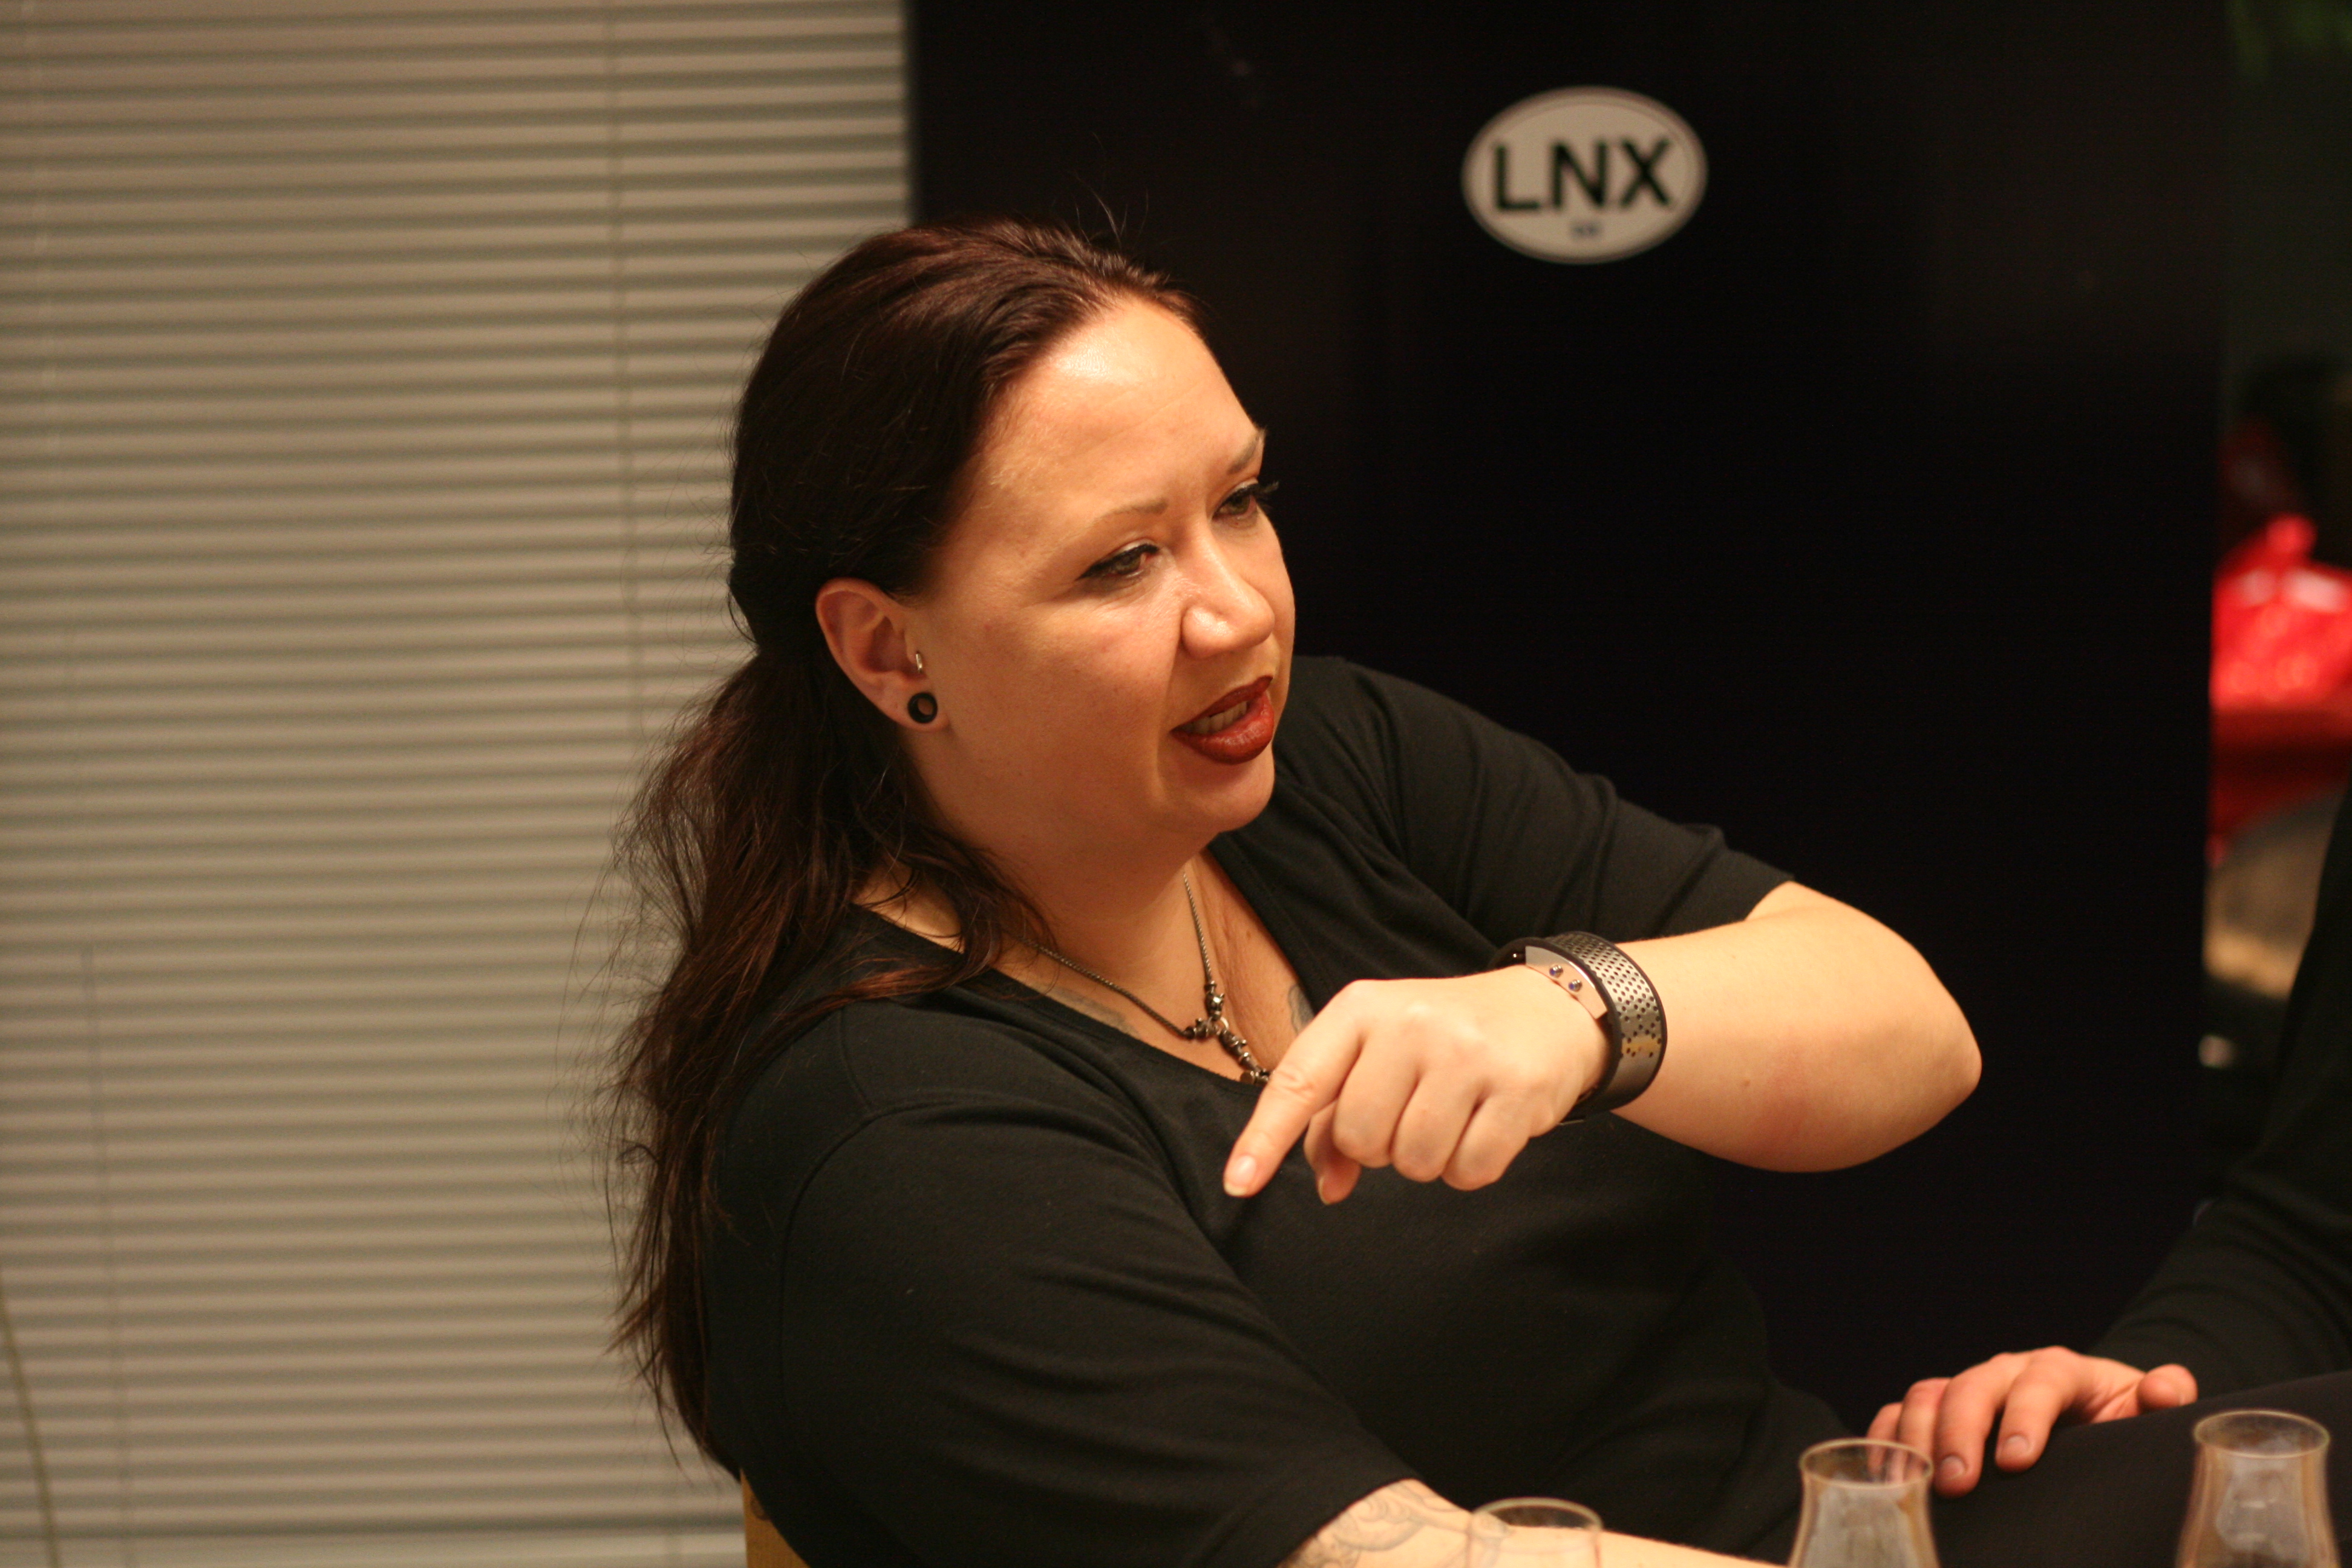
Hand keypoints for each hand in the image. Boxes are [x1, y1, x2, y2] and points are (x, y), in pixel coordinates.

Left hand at [1222, 968, 1604, 1202]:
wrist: (1547, 1010)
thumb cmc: (1445, 1038)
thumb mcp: (1380, 1052)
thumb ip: (1337, 1114)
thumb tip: (1328, 1185)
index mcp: (1362, 1008)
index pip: (1300, 1080)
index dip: (1265, 1137)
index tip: (1238, 1184)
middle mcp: (1410, 1023)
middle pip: (1360, 1137)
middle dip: (1379, 1146)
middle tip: (1412, 1110)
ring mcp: (1466, 1054)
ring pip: (1413, 1161)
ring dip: (1427, 1159)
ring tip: (1452, 1115)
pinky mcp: (1517, 1088)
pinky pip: (1469, 1171)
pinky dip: (1471, 1167)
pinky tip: (1484, 1127)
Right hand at [1867, 1347, 2197, 1494]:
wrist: (2092, 1419)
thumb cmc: (2118, 1421)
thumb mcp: (2145, 1411)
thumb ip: (2164, 1397)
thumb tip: (2167, 1390)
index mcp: (2060, 1370)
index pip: (2039, 1381)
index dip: (2025, 1415)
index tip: (2017, 1460)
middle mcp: (2006, 1371)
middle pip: (1971, 1386)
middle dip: (1960, 1434)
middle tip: (1958, 1484)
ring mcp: (1967, 1388)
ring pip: (1927, 1394)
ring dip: (1918, 1437)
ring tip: (1920, 1484)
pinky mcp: (1940, 1411)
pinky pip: (1897, 1412)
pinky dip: (1885, 1438)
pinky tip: (1886, 1473)